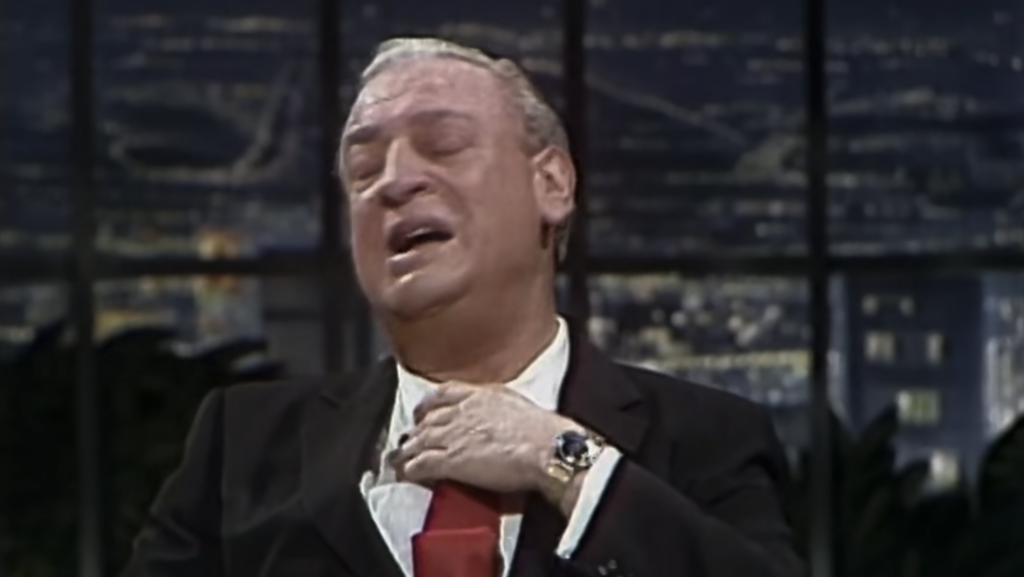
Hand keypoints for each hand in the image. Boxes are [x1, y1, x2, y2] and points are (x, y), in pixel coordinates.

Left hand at [389, 383, 574, 493]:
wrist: (546, 448)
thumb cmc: (543, 431)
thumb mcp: (518, 404)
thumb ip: (498, 406)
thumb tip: (496, 416)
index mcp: (479, 395)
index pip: (442, 393)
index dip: (427, 404)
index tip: (422, 412)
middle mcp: (461, 411)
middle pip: (426, 420)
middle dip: (415, 432)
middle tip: (408, 442)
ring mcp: (453, 435)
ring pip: (417, 442)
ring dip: (406, 453)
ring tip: (398, 461)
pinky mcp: (450, 460)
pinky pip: (420, 464)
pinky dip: (409, 470)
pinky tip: (405, 475)